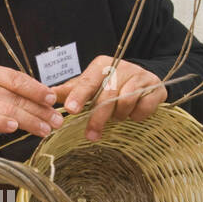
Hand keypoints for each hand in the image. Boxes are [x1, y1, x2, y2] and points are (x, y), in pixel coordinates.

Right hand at [0, 64, 63, 144]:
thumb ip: (11, 93)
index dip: (37, 89)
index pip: (18, 78)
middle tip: (57, 120)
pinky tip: (14, 127)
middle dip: (41, 110)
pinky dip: (2, 122)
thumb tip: (44, 102)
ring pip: (8, 108)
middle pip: (18, 96)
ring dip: (30, 120)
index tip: (53, 99)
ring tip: (45, 129)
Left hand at [52, 55, 166, 140]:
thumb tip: (47, 96)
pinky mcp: (156, 88)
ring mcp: (140, 77)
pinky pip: (144, 107)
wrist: (143, 77)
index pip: (87, 82)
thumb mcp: (89, 84)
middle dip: (98, 118)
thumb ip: (70, 91)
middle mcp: (121, 68)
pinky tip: (133, 114)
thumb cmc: (110, 84)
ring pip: (126, 102)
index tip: (71, 110)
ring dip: (119, 116)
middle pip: (107, 95)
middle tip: (91, 135)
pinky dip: (137, 115)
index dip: (79, 96)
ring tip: (117, 117)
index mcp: (101, 66)